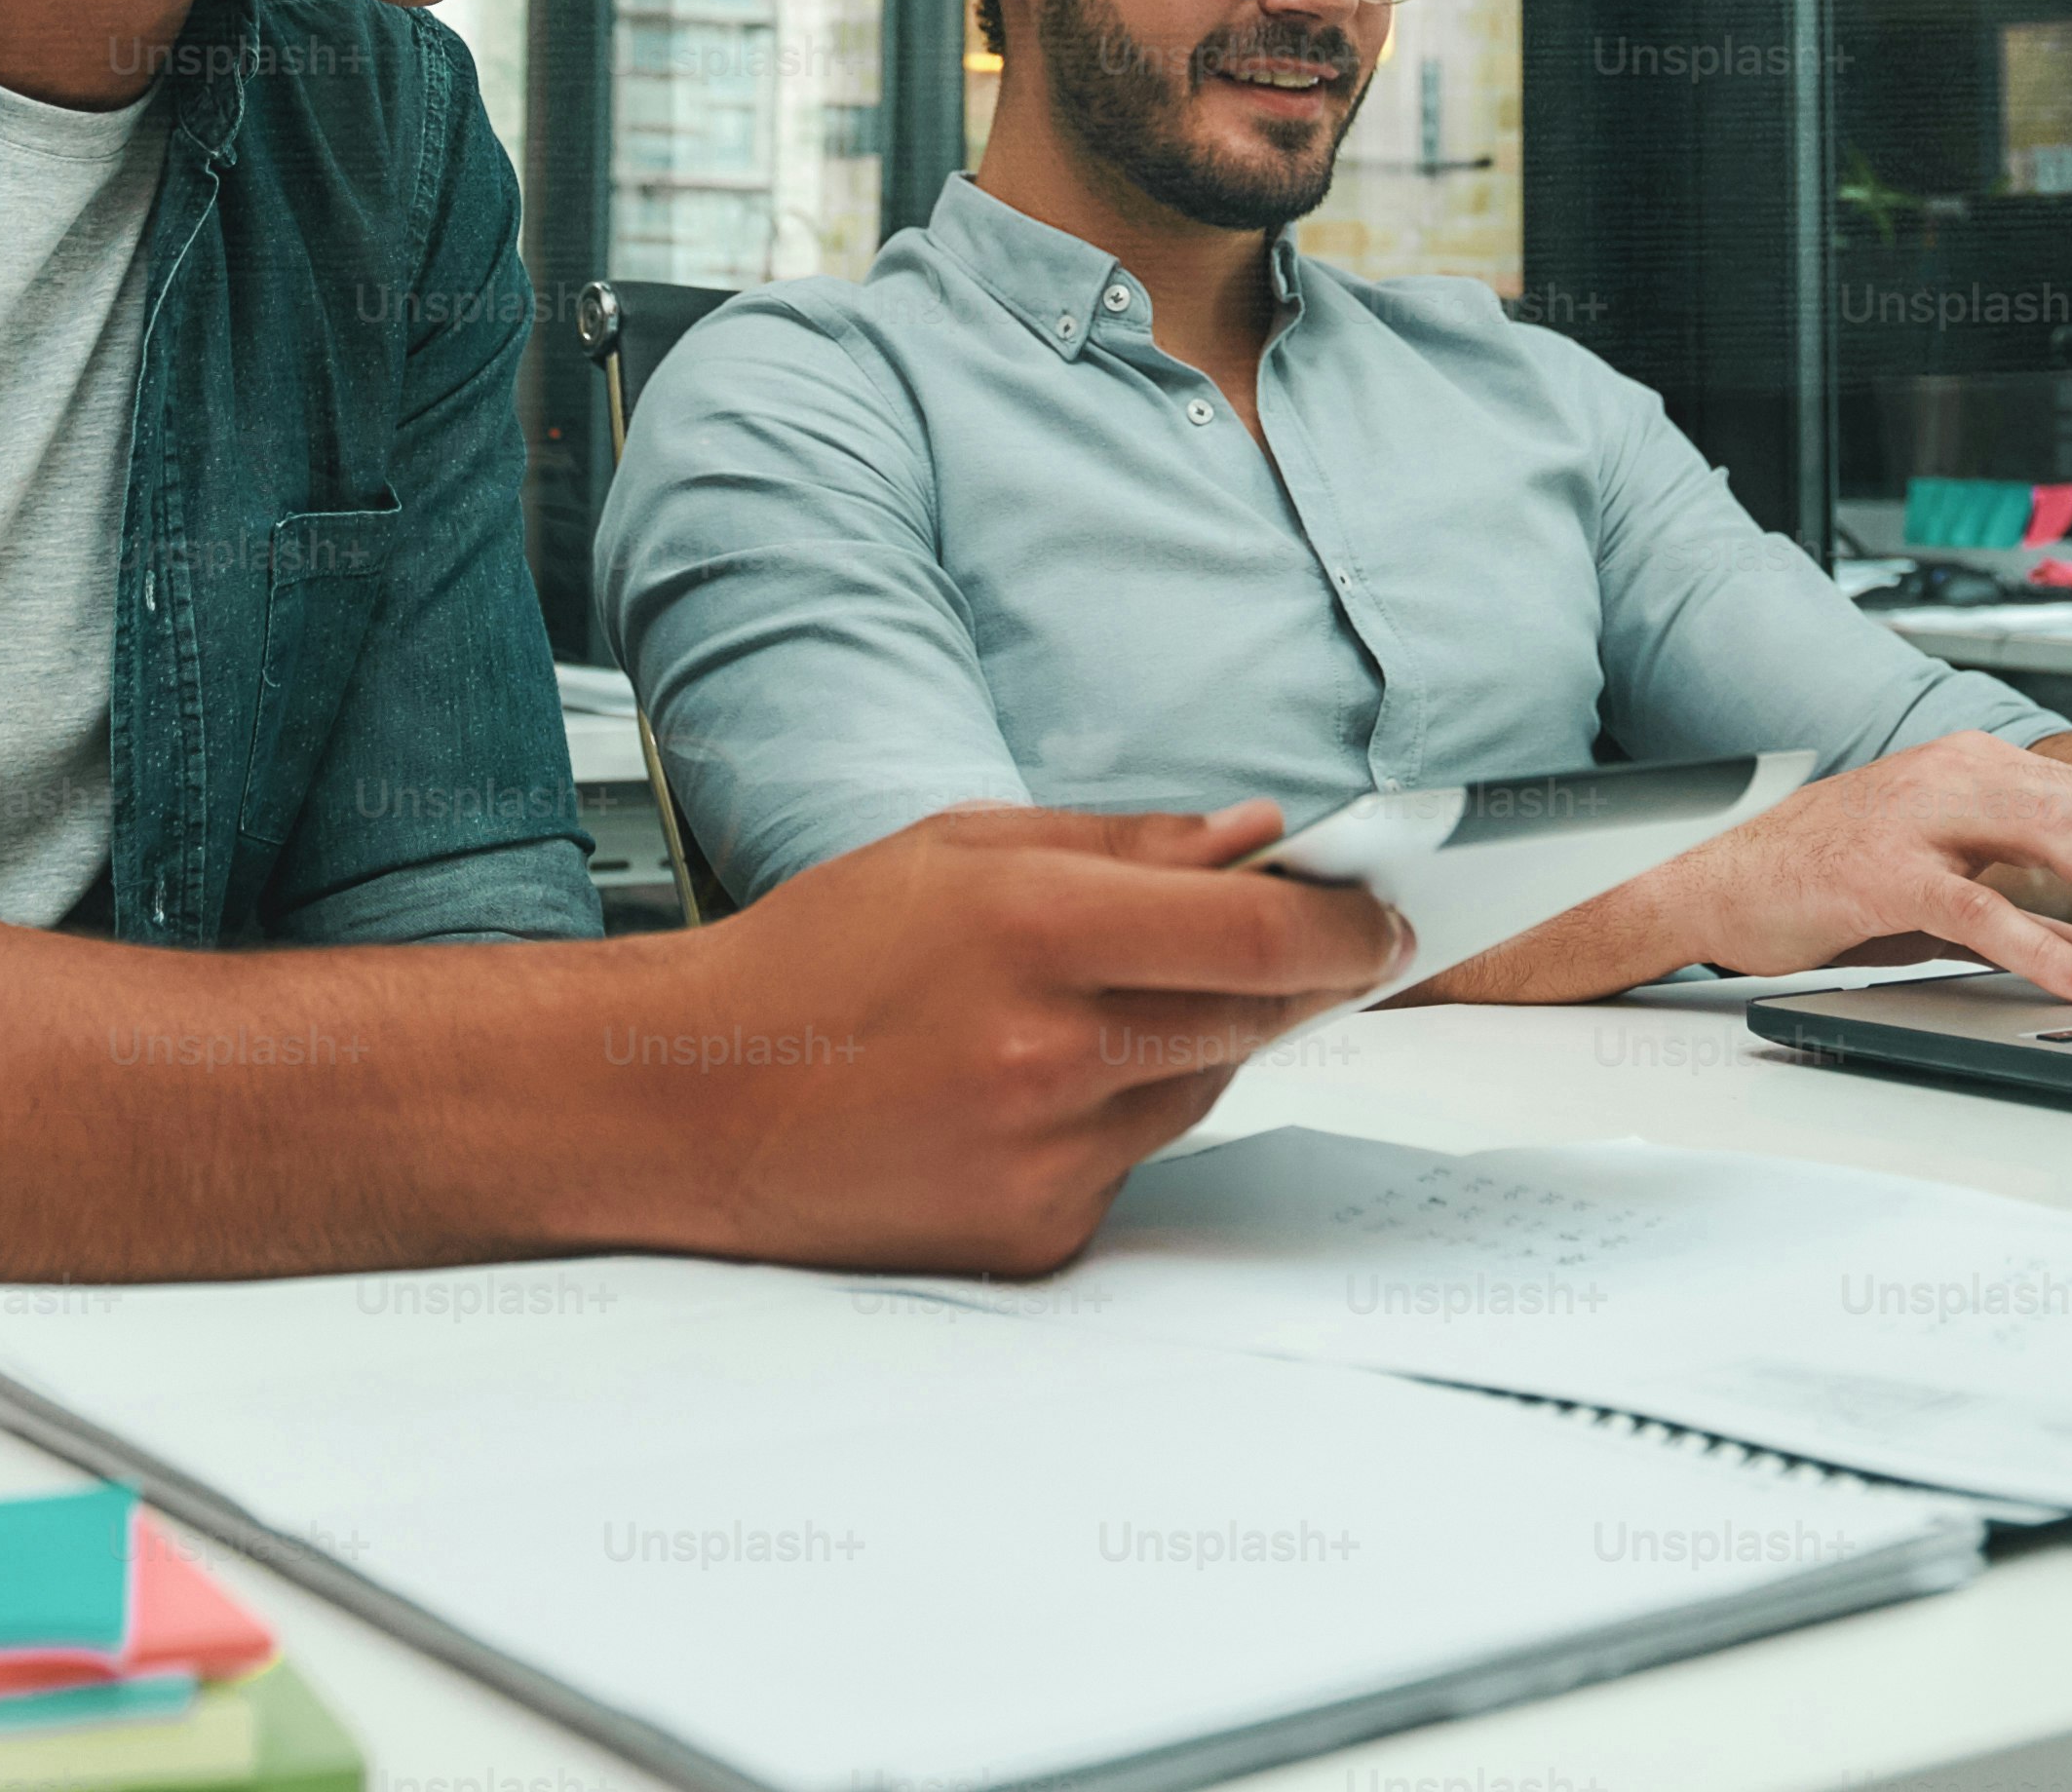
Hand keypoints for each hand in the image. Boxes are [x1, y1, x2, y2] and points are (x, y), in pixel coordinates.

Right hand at [617, 801, 1404, 1273]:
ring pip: (1202, 1090)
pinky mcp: (1035, 1235)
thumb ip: (1125, 840)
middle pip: (1257, 1015)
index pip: (1264, 931)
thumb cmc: (812, 960)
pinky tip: (1024, 1091)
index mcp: (1033, 928)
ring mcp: (1045, 1157)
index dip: (1348, 925)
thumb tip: (1260, 836)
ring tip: (1083, 1007)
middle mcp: (1049, 1052)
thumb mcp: (958, 849)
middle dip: (1291, 974)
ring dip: (1188, 1043)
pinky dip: (1115, 1120)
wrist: (688, 1104)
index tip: (1382, 917)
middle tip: (1296, 942)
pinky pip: (1135, 1164)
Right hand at [1438, 729, 2071, 1007]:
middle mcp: (1956, 772)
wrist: (1709, 883)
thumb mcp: (1938, 878)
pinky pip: (1989, 911)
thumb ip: (2020, 897)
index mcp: (1973, 764)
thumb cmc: (1818, 881)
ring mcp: (1921, 817)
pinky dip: (2051, 949)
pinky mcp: (1886, 873)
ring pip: (2062, 842)